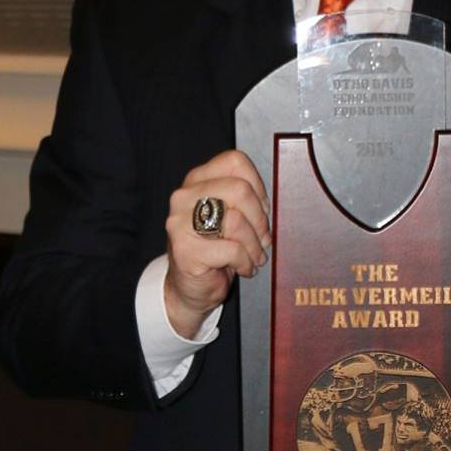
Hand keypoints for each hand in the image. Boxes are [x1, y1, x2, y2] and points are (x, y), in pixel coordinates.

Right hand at [165, 150, 270, 338]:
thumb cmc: (214, 251)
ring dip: (254, 244)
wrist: (190, 288)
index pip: (234, 162)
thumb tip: (270, 204)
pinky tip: (243, 268)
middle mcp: (184, 197)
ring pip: (236, 220)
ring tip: (254, 256)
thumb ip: (244, 201)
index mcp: (197, 181)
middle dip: (260, 218)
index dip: (258, 185)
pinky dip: (246, 262)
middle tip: (263, 237)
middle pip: (239, 189)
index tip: (263, 208)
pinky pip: (232, 249)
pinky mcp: (185, 249)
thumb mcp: (229, 217)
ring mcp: (181, 222)